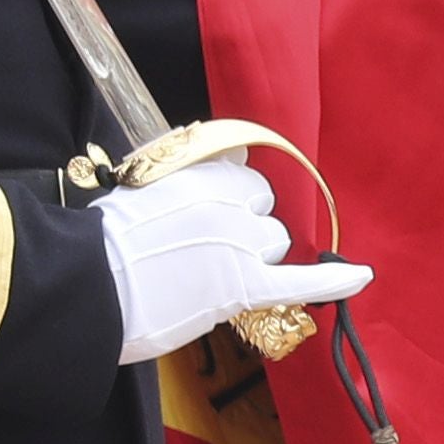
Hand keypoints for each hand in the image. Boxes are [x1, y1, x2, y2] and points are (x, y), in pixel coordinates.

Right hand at [105, 153, 372, 367]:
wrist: (81, 285)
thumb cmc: (96, 243)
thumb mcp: (139, 188)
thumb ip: (187, 174)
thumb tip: (226, 157)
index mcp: (200, 175)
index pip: (245, 179)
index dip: (233, 204)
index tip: (211, 219)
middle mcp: (228, 203)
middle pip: (264, 215)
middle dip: (246, 232)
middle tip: (203, 254)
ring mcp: (238, 244)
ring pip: (275, 245)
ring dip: (256, 260)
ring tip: (211, 277)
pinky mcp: (242, 286)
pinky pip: (302, 281)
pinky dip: (336, 281)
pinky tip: (362, 276)